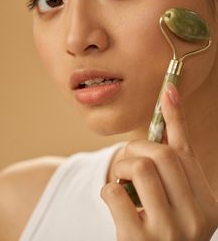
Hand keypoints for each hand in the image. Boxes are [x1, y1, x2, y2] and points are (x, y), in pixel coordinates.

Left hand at [101, 83, 217, 239]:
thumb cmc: (160, 224)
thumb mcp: (174, 198)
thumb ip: (173, 161)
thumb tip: (169, 104)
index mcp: (207, 204)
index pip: (186, 151)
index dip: (174, 117)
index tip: (168, 89)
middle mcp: (196, 219)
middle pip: (161, 155)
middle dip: (135, 148)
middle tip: (127, 159)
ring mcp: (170, 233)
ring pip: (140, 167)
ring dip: (121, 167)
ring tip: (122, 180)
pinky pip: (115, 193)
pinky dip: (108, 190)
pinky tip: (115, 203)